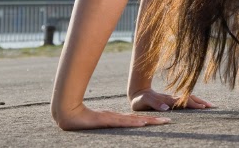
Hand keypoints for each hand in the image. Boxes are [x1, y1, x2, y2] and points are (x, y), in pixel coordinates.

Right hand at [54, 103, 170, 130]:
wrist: (68, 113)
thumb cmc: (82, 118)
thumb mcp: (100, 122)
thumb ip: (109, 122)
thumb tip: (119, 125)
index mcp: (118, 119)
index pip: (138, 120)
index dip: (151, 120)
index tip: (163, 120)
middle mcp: (118, 118)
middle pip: (140, 119)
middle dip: (155, 120)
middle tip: (170, 120)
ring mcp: (113, 118)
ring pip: (135, 120)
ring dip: (150, 121)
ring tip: (163, 121)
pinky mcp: (107, 120)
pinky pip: (123, 122)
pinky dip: (134, 123)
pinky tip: (143, 123)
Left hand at [130, 88, 214, 111]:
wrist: (138, 92)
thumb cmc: (140, 99)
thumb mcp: (145, 101)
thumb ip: (155, 104)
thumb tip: (167, 108)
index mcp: (168, 99)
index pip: (183, 102)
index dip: (193, 104)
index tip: (203, 107)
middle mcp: (172, 98)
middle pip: (190, 98)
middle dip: (201, 102)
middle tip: (212, 106)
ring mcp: (173, 98)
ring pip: (189, 98)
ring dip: (199, 101)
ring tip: (209, 105)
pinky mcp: (172, 100)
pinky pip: (185, 100)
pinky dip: (194, 101)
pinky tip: (199, 104)